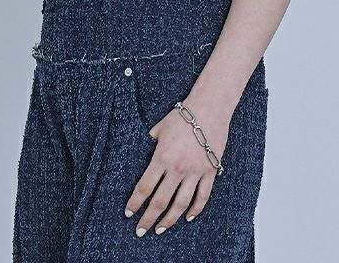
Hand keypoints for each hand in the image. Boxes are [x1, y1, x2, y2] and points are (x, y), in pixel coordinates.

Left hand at [124, 100, 230, 235]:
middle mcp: (177, 168)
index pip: (145, 187)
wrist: (209, 108)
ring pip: (181, 204)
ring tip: (161, 228)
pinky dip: (195, 210)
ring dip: (170, 219)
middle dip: (148, 218)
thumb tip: (147, 148)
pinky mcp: (209, 171)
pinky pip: (202, 196)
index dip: (135, 202)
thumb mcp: (160, 127)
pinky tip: (187, 217)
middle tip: (141, 230)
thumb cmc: (183, 116)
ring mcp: (195, 172)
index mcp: (161, 157)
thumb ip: (152, 141)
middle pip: (160, 200)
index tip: (129, 212)